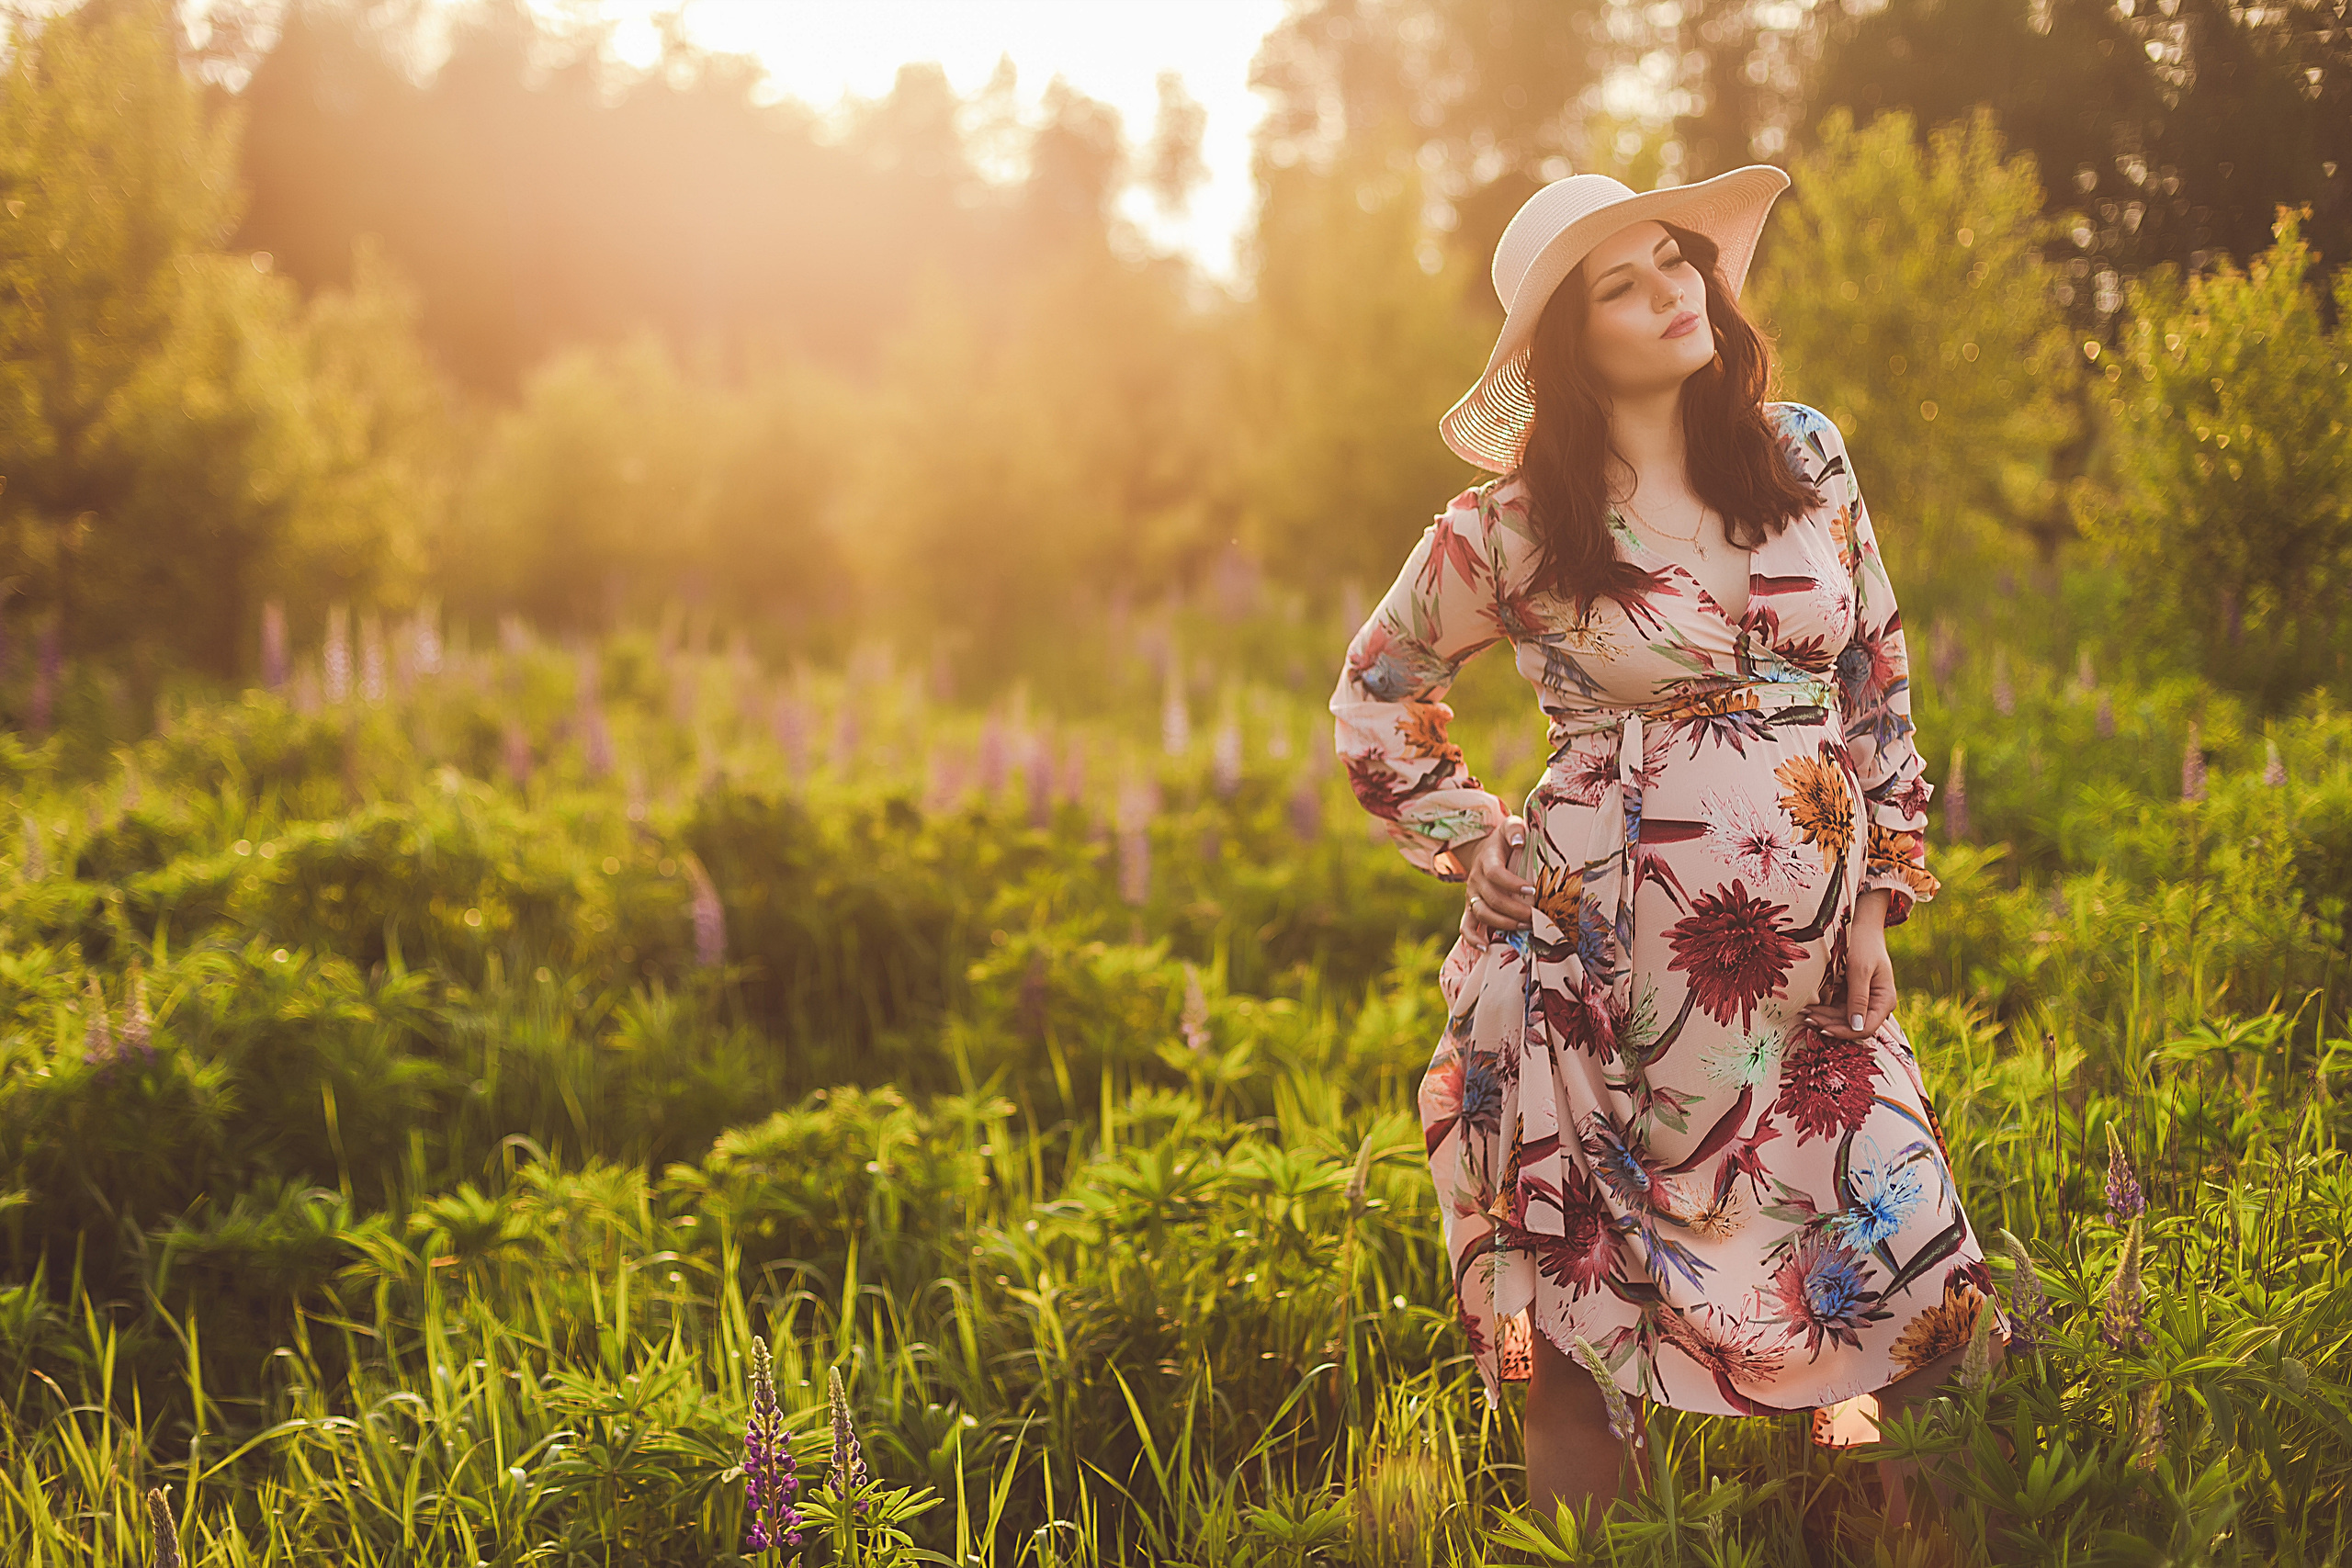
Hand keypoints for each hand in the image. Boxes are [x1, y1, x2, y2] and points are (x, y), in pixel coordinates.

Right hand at [1462, 815, 1535, 930]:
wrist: (1483, 850)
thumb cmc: (1505, 841)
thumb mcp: (1510, 826)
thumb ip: (1515, 829)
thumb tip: (1518, 841)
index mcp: (1487, 860)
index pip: (1496, 874)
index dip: (1512, 884)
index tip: (1532, 889)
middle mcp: (1476, 879)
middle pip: (1492, 899)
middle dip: (1515, 910)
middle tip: (1536, 915)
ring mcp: (1471, 895)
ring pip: (1482, 914)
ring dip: (1504, 923)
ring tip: (1525, 927)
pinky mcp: (1470, 907)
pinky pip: (1466, 926)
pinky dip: (1473, 939)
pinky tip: (1485, 948)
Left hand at [1802, 892, 1895, 1040]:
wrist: (1862, 929)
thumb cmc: (1864, 946)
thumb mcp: (1859, 970)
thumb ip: (1858, 998)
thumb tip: (1857, 1027)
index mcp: (1885, 1001)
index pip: (1866, 1028)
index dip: (1845, 1032)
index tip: (1823, 1029)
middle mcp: (1877, 1005)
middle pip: (1853, 1026)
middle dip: (1830, 1025)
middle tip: (1807, 1020)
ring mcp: (1865, 1001)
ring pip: (1843, 1019)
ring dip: (1825, 1019)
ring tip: (1804, 1015)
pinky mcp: (1853, 996)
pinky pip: (1839, 1009)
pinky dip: (1825, 1010)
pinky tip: (1810, 1009)